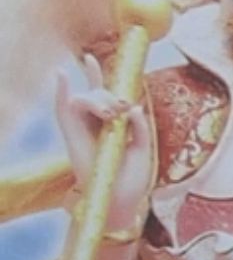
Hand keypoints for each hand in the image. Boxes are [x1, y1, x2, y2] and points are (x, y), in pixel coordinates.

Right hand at [54, 56, 154, 235]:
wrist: (122, 200)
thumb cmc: (132, 178)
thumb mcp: (143, 148)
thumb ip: (140, 126)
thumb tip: (134, 107)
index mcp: (113, 124)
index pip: (105, 94)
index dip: (99, 74)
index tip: (94, 58)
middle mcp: (96, 123)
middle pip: (97, 93)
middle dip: (111, 94)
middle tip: (125, 109)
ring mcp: (83, 128)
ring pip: (83, 98)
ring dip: (98, 99)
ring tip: (112, 115)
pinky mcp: (72, 136)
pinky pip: (63, 109)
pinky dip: (63, 92)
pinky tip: (62, 74)